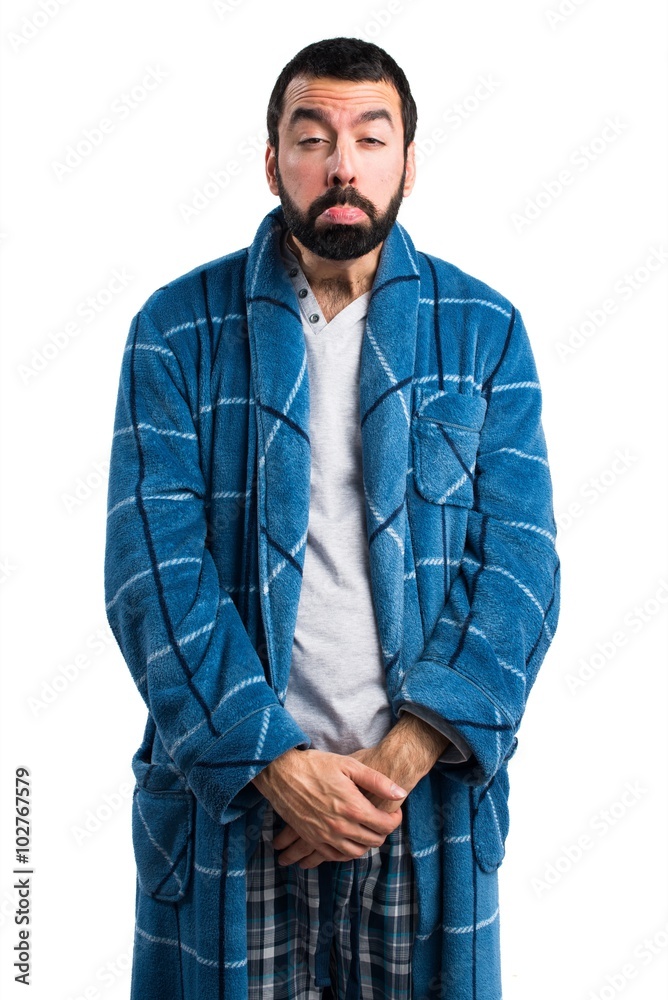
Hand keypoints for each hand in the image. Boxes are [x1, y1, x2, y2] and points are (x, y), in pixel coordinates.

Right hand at [252, 747, 407, 869]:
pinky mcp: (312, 839)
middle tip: (382, 820)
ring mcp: (325, 836)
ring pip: (355, 853)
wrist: (282, 773)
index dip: (395, 820)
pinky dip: (346, 853)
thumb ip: (377, 781)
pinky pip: (335, 857)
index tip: (394, 812)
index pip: (385, 825)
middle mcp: (341, 827)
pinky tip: (348, 841)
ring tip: (367, 831)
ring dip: (365, 844)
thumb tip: (400, 793)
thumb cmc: (316, 765)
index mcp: (353, 808)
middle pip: (373, 841)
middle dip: (382, 831)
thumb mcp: (349, 765)